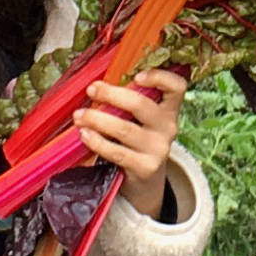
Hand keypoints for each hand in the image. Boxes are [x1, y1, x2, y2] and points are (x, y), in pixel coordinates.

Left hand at [75, 67, 191, 214]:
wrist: (145, 179)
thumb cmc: (136, 138)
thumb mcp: (141, 119)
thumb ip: (129, 101)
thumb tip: (96, 85)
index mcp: (169, 109)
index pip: (177, 87)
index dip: (160, 77)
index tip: (136, 76)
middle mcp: (168, 127)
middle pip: (141, 104)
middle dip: (111, 95)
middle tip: (91, 90)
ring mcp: (158, 149)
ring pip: (125, 129)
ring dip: (97, 119)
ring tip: (79, 116)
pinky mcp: (146, 167)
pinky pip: (117, 152)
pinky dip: (97, 142)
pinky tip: (85, 135)